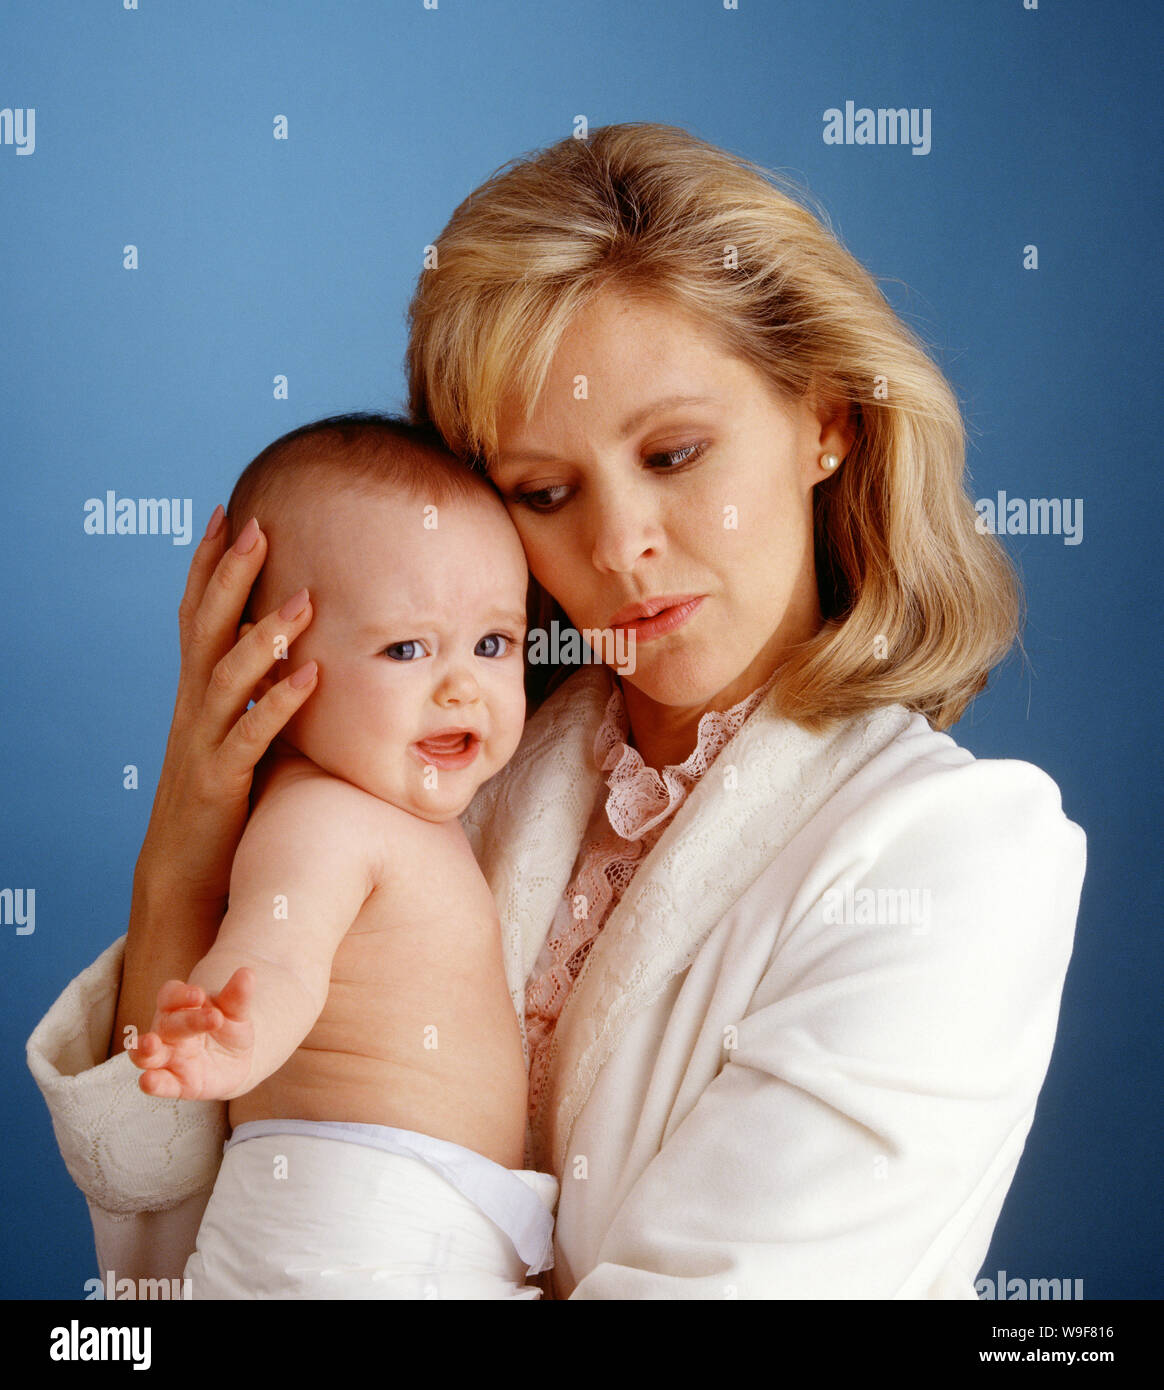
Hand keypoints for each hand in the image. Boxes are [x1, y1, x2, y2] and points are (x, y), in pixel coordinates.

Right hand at [113, 507, 318, 1057]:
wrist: (186, 871)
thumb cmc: (221, 797)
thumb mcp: (237, 732)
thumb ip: (258, 692)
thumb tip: (300, 653)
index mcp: (198, 692)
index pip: (199, 615)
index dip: (209, 565)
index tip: (229, 513)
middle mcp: (193, 708)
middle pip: (206, 629)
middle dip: (230, 576)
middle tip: (256, 526)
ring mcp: (202, 743)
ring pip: (227, 678)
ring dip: (263, 635)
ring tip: (302, 599)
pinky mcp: (219, 783)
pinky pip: (251, 737)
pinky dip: (280, 704)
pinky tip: (311, 675)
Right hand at [130, 970, 255, 1099]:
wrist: (236, 1063)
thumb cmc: (228, 1029)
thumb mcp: (236, 1012)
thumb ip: (238, 996)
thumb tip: (247, 972)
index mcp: (179, 1007)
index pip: (170, 995)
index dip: (181, 994)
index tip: (199, 995)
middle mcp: (167, 1031)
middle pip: (167, 1022)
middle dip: (186, 1020)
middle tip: (214, 1018)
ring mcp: (168, 1058)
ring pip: (146, 1053)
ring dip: (143, 1049)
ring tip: (150, 1044)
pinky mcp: (174, 1083)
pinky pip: (159, 1083)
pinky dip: (152, 1082)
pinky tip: (148, 1081)